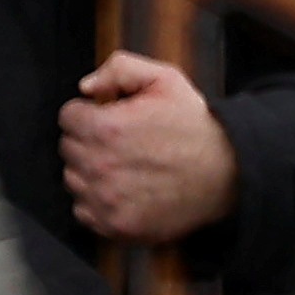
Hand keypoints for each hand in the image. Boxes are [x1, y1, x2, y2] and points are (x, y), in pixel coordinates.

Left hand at [61, 51, 239, 246]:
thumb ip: (119, 68)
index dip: (88, 113)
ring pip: (73, 179)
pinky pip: (83, 211)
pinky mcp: (115, 226)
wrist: (226, 173)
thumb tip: (86, 87)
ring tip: (123, 166)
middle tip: (120, 142)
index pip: (68, 117)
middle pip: (68, 148)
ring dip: (89, 171)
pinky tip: (121, 189)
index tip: (108, 118)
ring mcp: (106, 200)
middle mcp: (100, 166)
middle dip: (88, 140)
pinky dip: (96, 202)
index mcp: (106, 128)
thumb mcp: (164, 79)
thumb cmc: (194, 126)